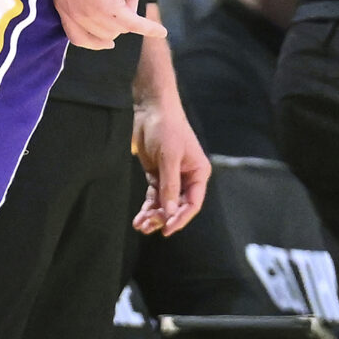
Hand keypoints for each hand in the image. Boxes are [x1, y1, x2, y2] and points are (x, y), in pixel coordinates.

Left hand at [45, 0, 164, 51]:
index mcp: (62, 6)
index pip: (78, 36)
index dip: (95, 40)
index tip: (108, 41)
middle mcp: (75, 14)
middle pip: (106, 31)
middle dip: (120, 12)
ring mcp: (91, 13)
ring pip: (121, 26)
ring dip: (132, 2)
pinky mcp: (109, 7)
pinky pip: (134, 24)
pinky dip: (149, 28)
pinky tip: (161, 31)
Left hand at [131, 17, 210, 235]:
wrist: (151, 110)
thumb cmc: (166, 129)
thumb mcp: (169, 157)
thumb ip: (169, 185)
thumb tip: (170, 211)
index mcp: (198, 173)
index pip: (192, 203)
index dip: (181, 218)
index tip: (167, 228)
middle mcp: (187, 178)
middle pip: (177, 206)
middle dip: (164, 217)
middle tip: (148, 226)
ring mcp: (171, 177)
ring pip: (164, 203)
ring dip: (153, 215)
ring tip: (140, 226)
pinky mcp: (156, 174)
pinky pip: (154, 196)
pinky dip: (148, 206)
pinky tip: (139, 218)